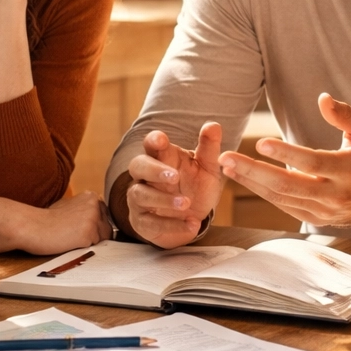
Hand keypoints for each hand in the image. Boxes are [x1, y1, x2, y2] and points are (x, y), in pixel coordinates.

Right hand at [19, 191, 112, 254]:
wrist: (33, 226)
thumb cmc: (48, 220)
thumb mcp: (69, 206)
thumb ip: (85, 209)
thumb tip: (99, 221)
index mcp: (91, 196)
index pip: (105, 216)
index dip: (94, 226)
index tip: (79, 229)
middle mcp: (95, 204)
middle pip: (107, 227)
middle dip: (95, 234)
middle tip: (74, 234)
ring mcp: (93, 218)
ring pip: (104, 237)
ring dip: (91, 242)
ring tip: (72, 238)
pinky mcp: (89, 232)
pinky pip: (97, 246)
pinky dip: (86, 247)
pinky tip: (72, 242)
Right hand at [125, 123, 225, 247]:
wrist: (192, 218)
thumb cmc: (195, 187)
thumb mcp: (207, 169)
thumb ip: (209, 148)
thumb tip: (213, 125)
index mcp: (162, 158)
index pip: (151, 144)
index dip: (153, 140)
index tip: (161, 139)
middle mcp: (146, 176)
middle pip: (137, 166)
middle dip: (153, 169)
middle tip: (174, 176)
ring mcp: (141, 199)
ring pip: (141, 195)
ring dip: (163, 199)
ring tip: (186, 204)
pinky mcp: (143, 222)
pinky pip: (151, 223)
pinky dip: (171, 225)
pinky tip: (191, 225)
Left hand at [217, 93, 350, 227]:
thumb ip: (346, 114)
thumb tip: (322, 99)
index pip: (313, 163)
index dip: (286, 154)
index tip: (261, 143)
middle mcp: (337, 194)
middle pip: (290, 185)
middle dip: (255, 172)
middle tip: (227, 159)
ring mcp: (326, 211)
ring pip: (283, 199)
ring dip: (252, 183)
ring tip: (227, 167)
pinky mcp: (318, 219)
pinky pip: (286, 207)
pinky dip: (264, 194)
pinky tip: (245, 180)